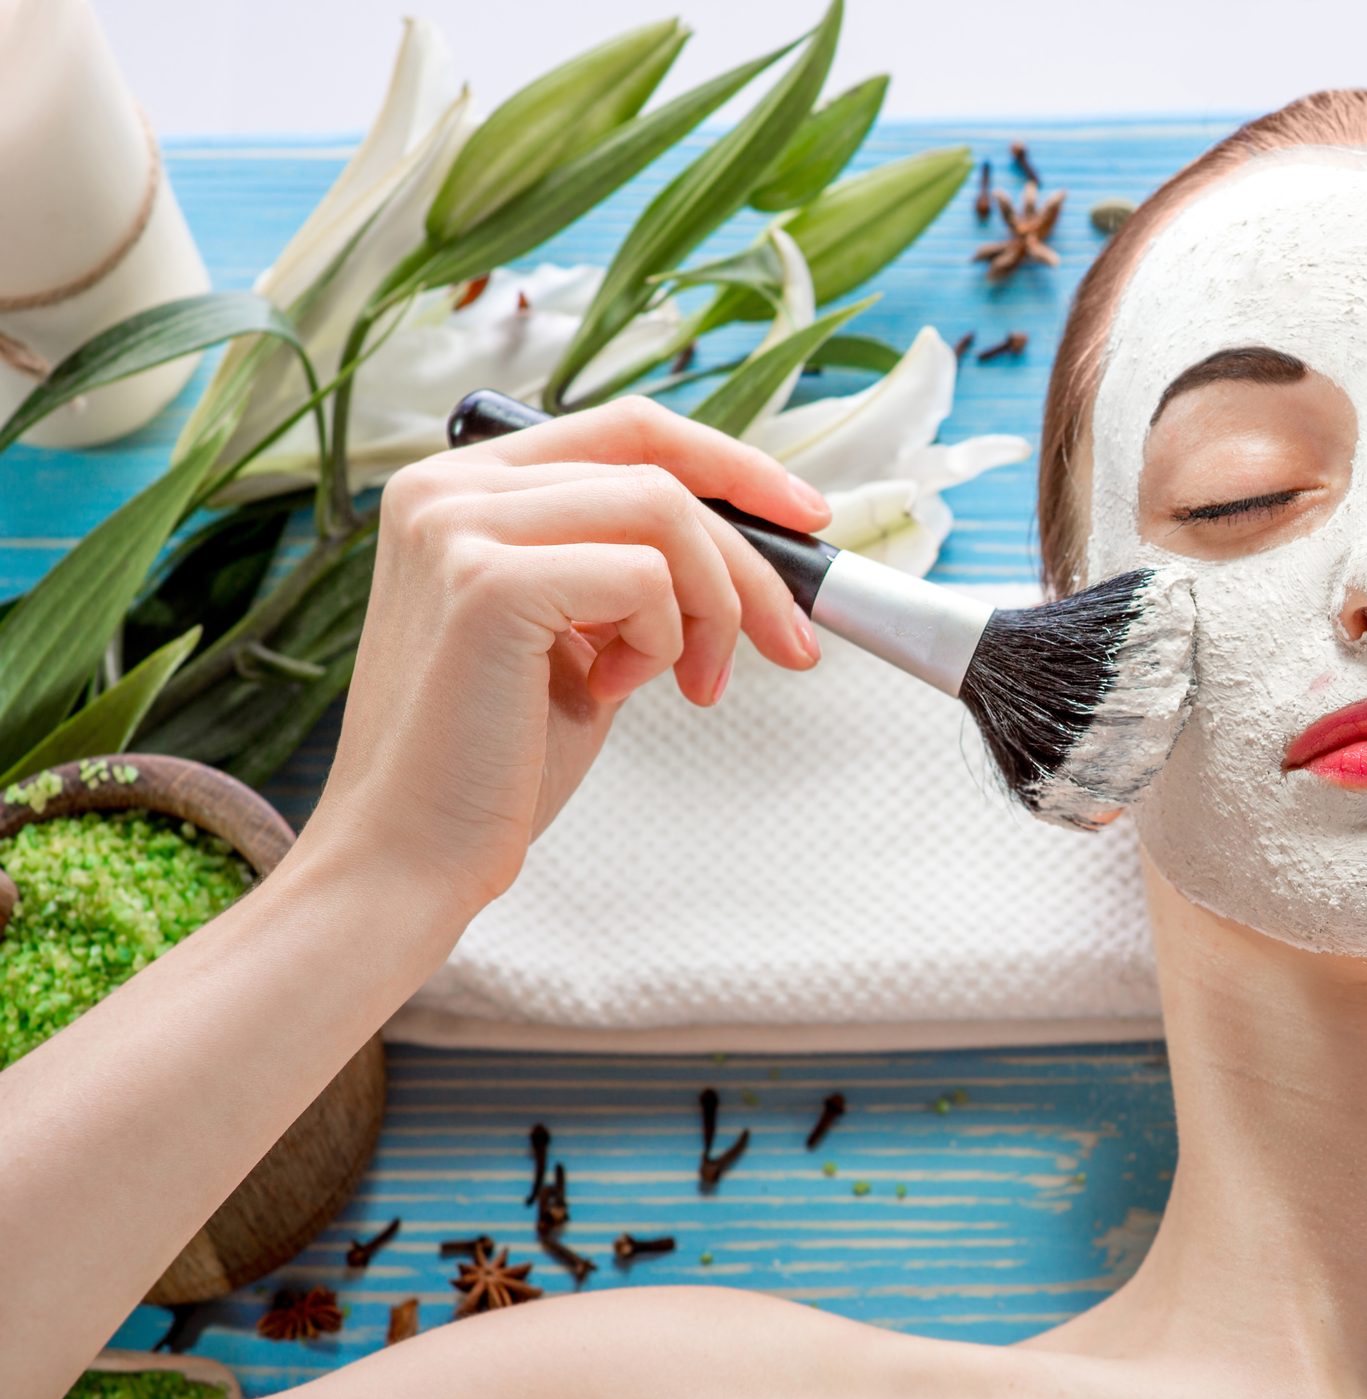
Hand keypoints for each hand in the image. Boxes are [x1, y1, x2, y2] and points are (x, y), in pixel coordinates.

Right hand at [297, 396, 830, 928]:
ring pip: (665, 514)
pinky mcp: (486, 581)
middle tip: (792, 643)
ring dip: (712, 610)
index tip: (806, 517)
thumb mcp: (578, 637)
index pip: (626, 430)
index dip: (730, 464)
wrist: (413, 853)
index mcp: (462, 489)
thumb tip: (747, 547)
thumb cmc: (495, 761)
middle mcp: (447, 487)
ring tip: (691, 684)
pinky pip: (645, 576)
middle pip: (659, 473)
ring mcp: (459, 525)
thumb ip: (629, 571)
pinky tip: (614, 693)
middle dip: (750, 565)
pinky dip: (662, 640)